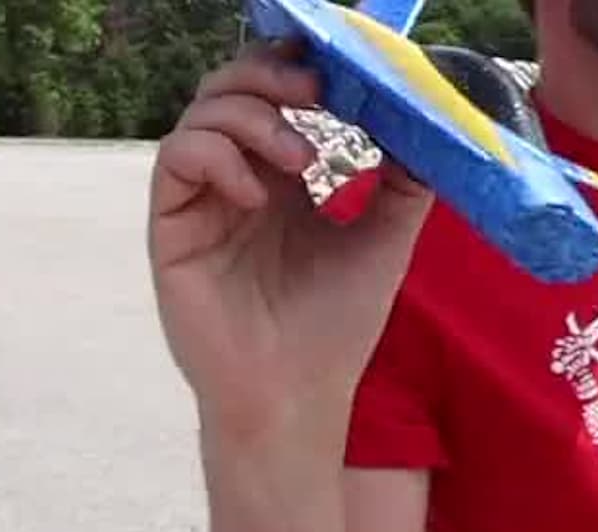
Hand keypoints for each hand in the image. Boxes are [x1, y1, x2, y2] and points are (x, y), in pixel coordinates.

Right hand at [148, 41, 435, 444]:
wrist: (300, 395)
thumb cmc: (336, 326)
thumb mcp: (385, 243)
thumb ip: (405, 185)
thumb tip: (425, 130)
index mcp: (282, 180)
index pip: (275, 99)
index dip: (297, 71)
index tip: (339, 69)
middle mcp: (237, 182)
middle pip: (230, 92)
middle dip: (270, 76)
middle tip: (316, 92)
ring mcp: (202, 203)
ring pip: (201, 116)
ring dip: (253, 117)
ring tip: (302, 158)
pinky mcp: (172, 230)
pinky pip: (176, 162)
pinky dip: (217, 157)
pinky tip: (258, 193)